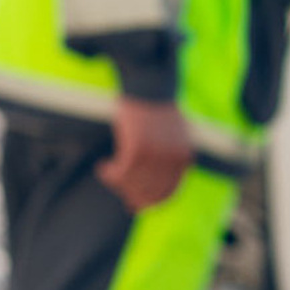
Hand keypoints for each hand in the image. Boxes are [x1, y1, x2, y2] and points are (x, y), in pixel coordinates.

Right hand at [98, 97, 194, 211]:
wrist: (151, 85)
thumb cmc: (157, 111)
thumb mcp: (171, 139)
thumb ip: (165, 162)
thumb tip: (148, 189)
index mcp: (185, 158)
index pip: (169, 193)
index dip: (150, 202)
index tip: (135, 205)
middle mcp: (173, 160)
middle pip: (150, 193)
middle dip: (131, 195)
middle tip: (117, 187)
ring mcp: (156, 155)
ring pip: (132, 185)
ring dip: (116, 183)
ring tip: (108, 172)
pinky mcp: (137, 147)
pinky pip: (120, 173)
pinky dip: (109, 174)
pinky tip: (104, 166)